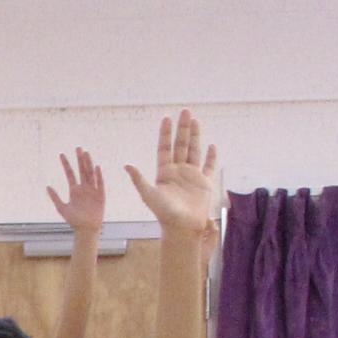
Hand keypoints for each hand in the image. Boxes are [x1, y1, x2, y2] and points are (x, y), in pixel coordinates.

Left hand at [46, 148, 104, 235]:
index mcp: (74, 190)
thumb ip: (55, 197)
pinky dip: (98, 176)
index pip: (70, 174)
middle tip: (78, 148)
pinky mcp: (100, 195)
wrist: (85, 229)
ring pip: (90, 174)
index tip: (61, 155)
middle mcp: (84, 188)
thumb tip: (47, 187)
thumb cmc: (74, 220)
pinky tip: (96, 167)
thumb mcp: (61, 208)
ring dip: (88, 164)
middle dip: (79, 159)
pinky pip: (99, 184)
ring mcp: (92, 190)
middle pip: (81, 170)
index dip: (66, 164)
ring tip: (86, 153)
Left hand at [126, 111, 224, 241]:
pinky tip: (211, 145)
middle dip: (182, 128)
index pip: (165, 148)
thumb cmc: (163, 213)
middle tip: (185, 111)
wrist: (181, 227)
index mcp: (164, 172)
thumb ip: (139, 179)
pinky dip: (211, 156)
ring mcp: (192, 176)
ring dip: (195, 136)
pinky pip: (209, 166)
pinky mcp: (205, 183)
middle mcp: (178, 171)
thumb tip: (126, 164)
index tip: (167, 118)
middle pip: (180, 145)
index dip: (165, 133)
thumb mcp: (149, 194)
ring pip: (194, 151)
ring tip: (195, 121)